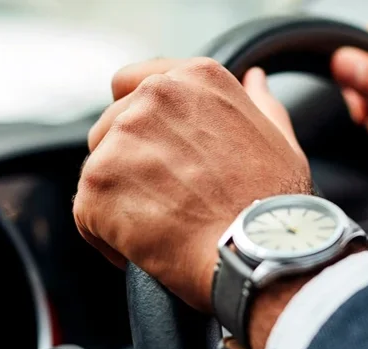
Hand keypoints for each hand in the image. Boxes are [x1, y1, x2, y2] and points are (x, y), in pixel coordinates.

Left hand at [74, 58, 308, 311]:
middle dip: (129, 167)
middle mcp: (154, 96)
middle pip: (109, 129)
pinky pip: (87, 213)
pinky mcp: (98, 183)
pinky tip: (145, 251)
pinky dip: (108, 238)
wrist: (260, 251)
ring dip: (120, 201)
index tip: (154, 154)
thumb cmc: (276, 204)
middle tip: (170, 203)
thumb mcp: (280, 140)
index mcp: (195, 79)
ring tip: (162, 230)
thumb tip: (256, 81)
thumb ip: (260, 105)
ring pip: (98, 171)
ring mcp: (122, 138)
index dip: (138, 123)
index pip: (131, 83)